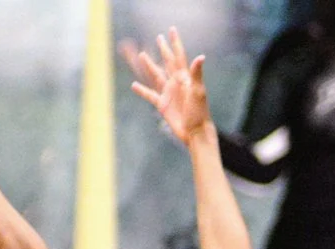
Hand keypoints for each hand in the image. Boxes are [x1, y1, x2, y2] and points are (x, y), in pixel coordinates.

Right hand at [124, 29, 212, 147]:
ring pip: (156, 75)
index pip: (178, 56)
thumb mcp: (198, 92)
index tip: (171, 30)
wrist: (195, 132)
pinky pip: (150, 95)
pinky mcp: (163, 105)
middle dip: (163, 49)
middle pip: (167, 62)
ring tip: (142, 55)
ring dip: (149, 65)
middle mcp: (176, 83)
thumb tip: (201, 56)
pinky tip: (134, 85)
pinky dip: (142, 91)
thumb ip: (196, 74)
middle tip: (158, 37)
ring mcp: (168, 93)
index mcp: (184, 78)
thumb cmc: (199, 112)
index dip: (175, 43)